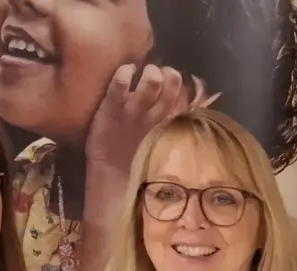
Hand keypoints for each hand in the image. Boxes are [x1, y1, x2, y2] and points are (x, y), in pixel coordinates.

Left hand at [84, 64, 214, 174]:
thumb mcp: (162, 138)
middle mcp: (156, 114)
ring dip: (147, 70)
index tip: (167, 83)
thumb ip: (171, 120)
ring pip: (152, 80)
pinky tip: (125, 72)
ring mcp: (135, 111)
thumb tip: (181, 101)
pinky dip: (124, 72)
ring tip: (140, 72)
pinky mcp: (113, 108)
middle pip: (172, 81)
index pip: (184, 94)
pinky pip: (121, 84)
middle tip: (153, 76)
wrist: (111, 173)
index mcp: (168, 121)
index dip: (177, 83)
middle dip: (164, 72)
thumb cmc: (137, 154)